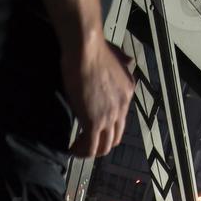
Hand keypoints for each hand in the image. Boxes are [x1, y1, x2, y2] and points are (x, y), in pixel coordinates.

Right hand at [62, 36, 134, 158]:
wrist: (86, 49)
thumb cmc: (95, 48)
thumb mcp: (117, 55)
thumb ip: (123, 61)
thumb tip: (128, 60)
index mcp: (128, 92)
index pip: (121, 119)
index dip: (107, 128)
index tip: (94, 128)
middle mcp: (122, 107)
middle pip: (115, 137)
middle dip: (101, 144)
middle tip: (85, 143)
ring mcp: (109, 116)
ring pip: (104, 146)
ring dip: (91, 151)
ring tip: (77, 149)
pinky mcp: (94, 122)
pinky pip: (90, 147)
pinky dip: (82, 152)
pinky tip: (72, 149)